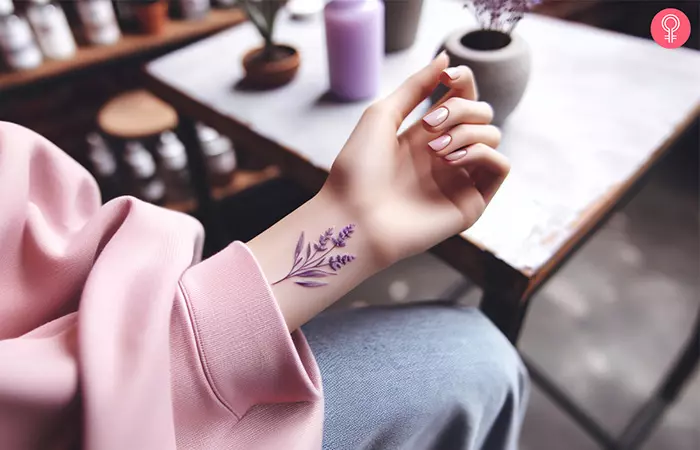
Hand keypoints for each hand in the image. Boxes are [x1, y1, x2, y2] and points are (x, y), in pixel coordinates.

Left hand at [321, 53, 510, 265]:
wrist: (354, 217)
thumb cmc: (358, 170)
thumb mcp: (382, 116)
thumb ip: (416, 86)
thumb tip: (446, 57)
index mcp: (424, 135)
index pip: (462, 98)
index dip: (462, 80)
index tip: (447, 77)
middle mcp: (445, 155)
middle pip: (481, 113)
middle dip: (461, 108)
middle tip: (430, 125)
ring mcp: (459, 179)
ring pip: (493, 136)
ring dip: (468, 131)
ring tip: (437, 149)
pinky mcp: (471, 203)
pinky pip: (500, 166)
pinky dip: (483, 153)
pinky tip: (453, 159)